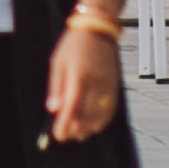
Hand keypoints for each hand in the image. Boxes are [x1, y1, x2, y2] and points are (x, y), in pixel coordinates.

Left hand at [46, 24, 120, 141]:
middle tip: (66, 137)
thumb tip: (53, 110)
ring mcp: (108, 86)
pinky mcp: (115, 86)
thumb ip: (56, 88)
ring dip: (89, 128)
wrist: (97, 30)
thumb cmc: (73, 46)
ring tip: (78, 135)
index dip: (65, 124)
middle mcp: (96, 83)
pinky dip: (103, 121)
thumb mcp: (57, 63)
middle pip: (87, 115)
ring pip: (101, 115)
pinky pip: (111, 109)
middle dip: (76, 129)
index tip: (58, 136)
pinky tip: (94, 126)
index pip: (72, 106)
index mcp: (79, 76)